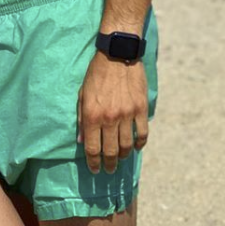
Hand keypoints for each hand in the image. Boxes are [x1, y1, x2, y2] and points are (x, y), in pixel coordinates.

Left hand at [77, 51, 148, 174]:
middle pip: (111, 151)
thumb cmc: (96, 74)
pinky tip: (136, 147)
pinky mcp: (140, 108)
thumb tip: (82, 141)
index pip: (93, 148)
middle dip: (110, 164)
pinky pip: (142, 133)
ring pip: (127, 145)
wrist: (117, 55)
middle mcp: (110, 118)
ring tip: (121, 158)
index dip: (93, 163)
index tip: (95, 170)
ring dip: (124, 156)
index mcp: (93, 115)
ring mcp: (127, 114)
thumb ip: (82, 119)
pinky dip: (140, 144)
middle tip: (110, 169)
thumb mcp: (82, 94)